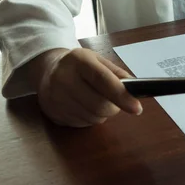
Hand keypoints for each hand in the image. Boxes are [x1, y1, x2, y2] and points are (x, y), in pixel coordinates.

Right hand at [27, 48, 142, 126]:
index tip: (137, 108)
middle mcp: (63, 78)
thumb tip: (136, 90)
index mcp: (79, 60)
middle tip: (115, 102)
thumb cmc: (79, 66)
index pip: (102, 80)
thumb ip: (118, 74)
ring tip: (97, 101)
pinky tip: (84, 107)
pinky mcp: (53, 113)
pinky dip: (89, 118)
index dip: (121, 95)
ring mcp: (55, 97)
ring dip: (102, 114)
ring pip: (92, 117)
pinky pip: (81, 124)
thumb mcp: (98, 61)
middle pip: (98, 104)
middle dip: (114, 107)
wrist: (47, 70)